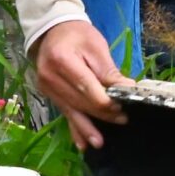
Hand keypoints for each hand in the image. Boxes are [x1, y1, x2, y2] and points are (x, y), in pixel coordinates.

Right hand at [31, 20, 126, 150]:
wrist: (53, 31)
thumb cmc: (78, 35)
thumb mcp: (96, 47)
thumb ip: (109, 71)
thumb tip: (127, 89)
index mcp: (62, 60)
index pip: (86, 87)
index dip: (105, 100)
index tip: (123, 106)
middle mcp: (50, 77)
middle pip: (80, 101)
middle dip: (102, 113)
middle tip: (122, 120)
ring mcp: (46, 88)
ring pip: (72, 111)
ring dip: (87, 127)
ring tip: (99, 142)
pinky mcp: (49, 95)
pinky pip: (64, 113)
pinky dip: (74, 129)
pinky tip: (82, 144)